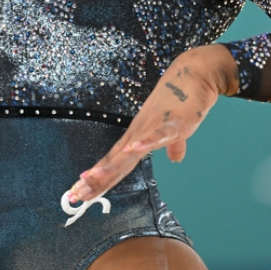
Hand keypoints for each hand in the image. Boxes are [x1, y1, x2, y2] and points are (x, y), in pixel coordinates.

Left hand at [67, 45, 238, 202]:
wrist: (194, 74)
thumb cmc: (183, 101)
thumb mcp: (176, 131)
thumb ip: (173, 146)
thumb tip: (175, 159)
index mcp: (137, 137)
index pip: (112, 162)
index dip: (97, 179)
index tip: (80, 192)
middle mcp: (138, 133)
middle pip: (114, 162)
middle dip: (96, 180)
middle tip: (76, 195)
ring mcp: (153, 128)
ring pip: (128, 151)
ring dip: (111, 166)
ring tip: (93, 178)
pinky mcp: (173, 123)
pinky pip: (158, 135)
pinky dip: (145, 142)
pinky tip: (132, 149)